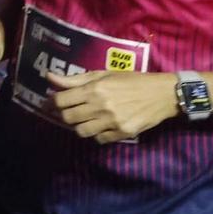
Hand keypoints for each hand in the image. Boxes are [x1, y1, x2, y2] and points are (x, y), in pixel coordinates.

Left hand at [45, 70, 179, 143]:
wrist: (162, 94)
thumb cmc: (132, 80)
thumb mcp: (104, 74)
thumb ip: (75, 79)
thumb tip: (49, 77)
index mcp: (94, 89)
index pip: (61, 100)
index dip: (53, 102)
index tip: (54, 102)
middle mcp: (101, 106)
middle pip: (68, 117)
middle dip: (64, 114)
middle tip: (70, 111)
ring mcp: (112, 122)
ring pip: (81, 131)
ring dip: (79, 126)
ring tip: (85, 119)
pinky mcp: (123, 133)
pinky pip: (99, 139)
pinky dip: (96, 134)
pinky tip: (101, 126)